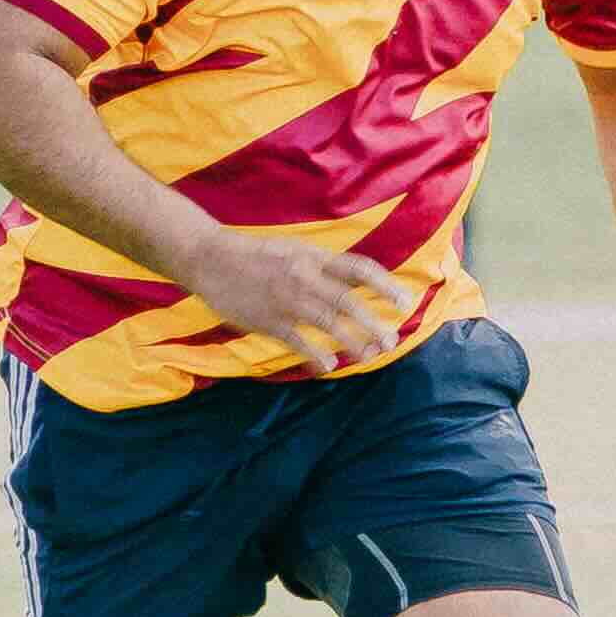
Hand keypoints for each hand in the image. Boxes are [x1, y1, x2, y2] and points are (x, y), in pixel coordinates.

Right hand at [190, 228, 416, 371]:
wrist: (210, 258)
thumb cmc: (255, 255)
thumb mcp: (294, 250)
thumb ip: (323, 266)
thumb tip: (356, 279)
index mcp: (313, 257)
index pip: (359, 268)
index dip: (386, 285)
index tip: (406, 301)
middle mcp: (304, 276)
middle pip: (348, 301)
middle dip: (374, 322)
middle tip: (393, 341)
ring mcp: (286, 299)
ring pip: (328, 322)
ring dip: (353, 341)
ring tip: (370, 356)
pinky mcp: (267, 320)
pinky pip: (298, 341)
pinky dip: (316, 355)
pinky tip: (329, 366)